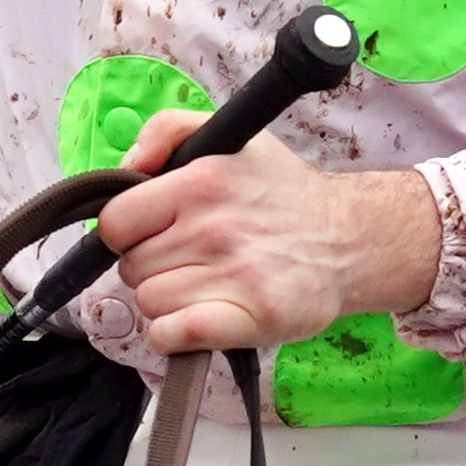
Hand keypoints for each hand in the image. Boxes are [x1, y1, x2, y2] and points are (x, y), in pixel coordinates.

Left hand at [98, 114, 440, 354]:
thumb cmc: (280, 192)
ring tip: (203, 285)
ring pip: (150, 302)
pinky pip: (171, 336)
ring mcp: (234, 275)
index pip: (116, 222)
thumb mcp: (229, 137)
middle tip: (188, 259)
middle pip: (132, 268)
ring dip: (168, 300)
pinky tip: (199, 318)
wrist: (349, 237)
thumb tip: (127, 165)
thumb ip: (167, 129)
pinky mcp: (251, 318)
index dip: (127, 232)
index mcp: (202, 180)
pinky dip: (175, 335)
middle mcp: (214, 227)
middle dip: (152, 266)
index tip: (153, 233)